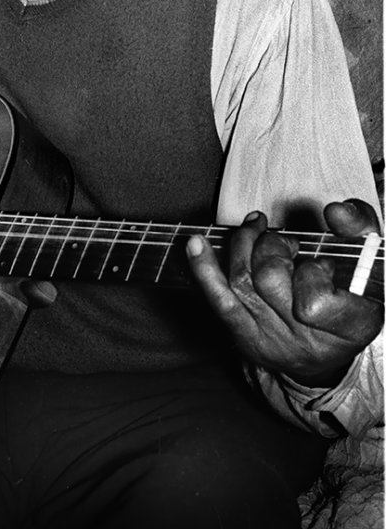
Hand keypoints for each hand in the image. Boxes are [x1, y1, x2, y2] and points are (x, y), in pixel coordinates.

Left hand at [186, 200, 383, 385]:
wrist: (331, 352)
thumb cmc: (354, 293)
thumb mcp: (372, 260)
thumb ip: (361, 227)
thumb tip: (335, 211)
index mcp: (351, 327)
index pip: (317, 300)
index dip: (314, 274)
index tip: (325, 265)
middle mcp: (307, 342)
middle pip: (271, 281)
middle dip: (274, 247)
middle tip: (289, 243)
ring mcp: (271, 341)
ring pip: (243, 281)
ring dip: (245, 244)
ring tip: (258, 230)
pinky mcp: (244, 336)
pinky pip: (219, 299)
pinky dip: (204, 268)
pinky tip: (195, 243)